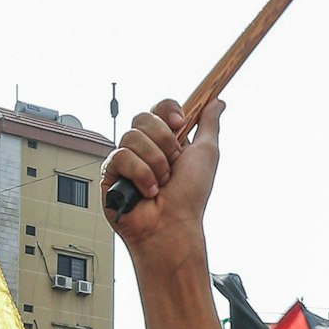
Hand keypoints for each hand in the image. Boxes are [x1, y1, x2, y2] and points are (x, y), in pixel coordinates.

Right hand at [102, 99, 224, 260]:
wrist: (172, 225)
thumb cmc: (190, 197)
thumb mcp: (207, 154)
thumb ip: (209, 124)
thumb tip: (217, 102)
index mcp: (166, 139)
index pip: (159, 108)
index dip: (168, 111)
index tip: (180, 123)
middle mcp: (145, 147)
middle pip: (143, 117)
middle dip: (164, 142)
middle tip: (173, 165)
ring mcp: (127, 159)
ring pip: (132, 136)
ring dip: (154, 163)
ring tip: (160, 183)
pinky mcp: (111, 173)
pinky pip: (120, 156)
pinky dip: (140, 175)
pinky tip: (146, 191)